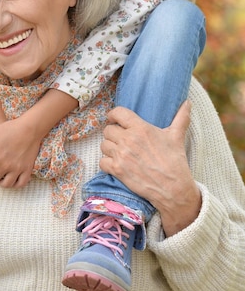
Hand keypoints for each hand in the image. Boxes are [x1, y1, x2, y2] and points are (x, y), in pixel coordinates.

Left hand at [0, 117, 40, 188]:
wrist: (30, 128)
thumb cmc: (10, 128)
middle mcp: (6, 165)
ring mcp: (17, 169)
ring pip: (6, 184)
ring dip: (0, 182)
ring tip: (0, 175)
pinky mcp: (27, 169)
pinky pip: (21, 184)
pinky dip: (15, 184)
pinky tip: (12, 179)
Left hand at [100, 101, 201, 235]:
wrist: (173, 188)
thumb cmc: (175, 161)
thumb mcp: (177, 136)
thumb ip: (181, 117)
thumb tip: (188, 102)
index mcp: (141, 128)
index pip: (118, 113)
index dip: (114, 115)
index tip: (114, 118)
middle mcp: (128, 139)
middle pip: (108, 130)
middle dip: (113, 133)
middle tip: (120, 139)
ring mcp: (121, 155)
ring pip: (103, 145)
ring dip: (109, 147)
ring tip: (118, 151)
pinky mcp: (117, 170)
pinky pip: (102, 161)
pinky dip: (106, 163)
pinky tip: (115, 164)